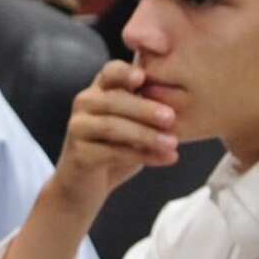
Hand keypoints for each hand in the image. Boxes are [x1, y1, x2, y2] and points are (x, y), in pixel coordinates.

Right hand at [49, 59, 178, 215]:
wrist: (84, 186)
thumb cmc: (113, 149)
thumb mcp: (131, 126)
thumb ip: (146, 113)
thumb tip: (180, 107)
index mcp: (99, 91)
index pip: (110, 72)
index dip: (124, 72)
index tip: (142, 77)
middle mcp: (84, 104)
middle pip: (112, 99)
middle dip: (144, 108)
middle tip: (171, 117)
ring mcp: (78, 128)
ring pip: (112, 126)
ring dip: (145, 134)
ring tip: (173, 143)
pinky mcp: (79, 153)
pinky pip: (112, 152)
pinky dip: (143, 155)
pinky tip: (167, 158)